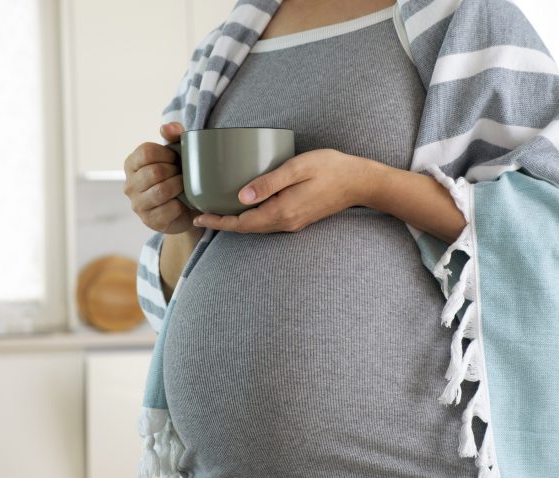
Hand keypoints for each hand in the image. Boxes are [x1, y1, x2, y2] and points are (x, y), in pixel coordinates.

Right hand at [123, 122, 201, 233]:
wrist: (187, 209)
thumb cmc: (178, 176)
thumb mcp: (178, 153)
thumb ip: (174, 135)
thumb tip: (166, 127)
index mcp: (132, 164)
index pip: (146, 152)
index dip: (167, 154)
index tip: (176, 159)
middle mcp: (129, 184)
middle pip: (155, 172)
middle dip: (175, 172)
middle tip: (182, 175)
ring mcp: (138, 204)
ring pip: (161, 191)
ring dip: (179, 187)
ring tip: (184, 186)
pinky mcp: (150, 221)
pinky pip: (169, 209)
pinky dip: (181, 205)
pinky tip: (183, 202)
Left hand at [192, 149, 375, 232]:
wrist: (360, 182)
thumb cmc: (330, 169)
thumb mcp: (297, 169)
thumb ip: (269, 182)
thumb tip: (241, 196)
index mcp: (282, 212)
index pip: (242, 223)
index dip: (218, 221)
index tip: (198, 216)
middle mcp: (286, 223)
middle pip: (247, 228)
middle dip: (223, 223)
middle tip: (201, 213)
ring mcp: (293, 223)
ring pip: (257, 226)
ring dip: (237, 222)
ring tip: (218, 211)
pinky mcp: (299, 218)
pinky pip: (268, 222)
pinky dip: (251, 218)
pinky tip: (245, 206)